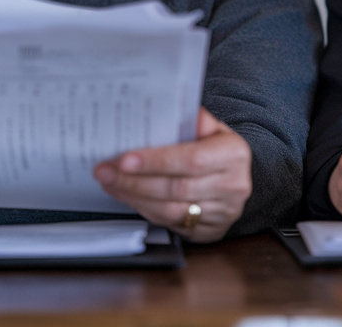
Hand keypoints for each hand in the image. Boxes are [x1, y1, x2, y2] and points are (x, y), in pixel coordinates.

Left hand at [93, 108, 250, 242]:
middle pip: (176, 187)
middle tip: (105, 171)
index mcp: (234, 154)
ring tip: (110, 183)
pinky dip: (144, 209)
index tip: (125, 160)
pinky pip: (170, 223)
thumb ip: (191, 119)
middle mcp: (233, 185)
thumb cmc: (217, 148)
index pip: (191, 159)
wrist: (236, 178)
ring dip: (134, 197)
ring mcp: (223, 212)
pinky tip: (128, 196)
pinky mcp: (210, 231)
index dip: (156, 161)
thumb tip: (165, 110)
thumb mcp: (212, 127)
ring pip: (170, 210)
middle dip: (135, 181)